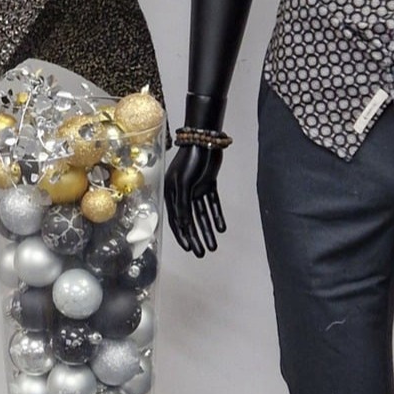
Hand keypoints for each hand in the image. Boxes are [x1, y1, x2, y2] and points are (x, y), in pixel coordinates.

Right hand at [165, 143, 226, 257]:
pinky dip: (217, 215)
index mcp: (171, 194)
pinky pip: (213, 204)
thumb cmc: (190, 160)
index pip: (176, 221)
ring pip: (202, 215)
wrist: (204, 140)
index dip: (183, 236)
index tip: (190, 249)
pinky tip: (222, 228)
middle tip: (203, 253)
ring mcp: (195, 189)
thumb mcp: (183, 184)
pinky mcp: (208, 184)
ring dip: (208, 230)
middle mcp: (182, 194)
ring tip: (214, 245)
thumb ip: (182, 205)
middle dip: (197, 237)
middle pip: (190, 221)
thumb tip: (182, 225)